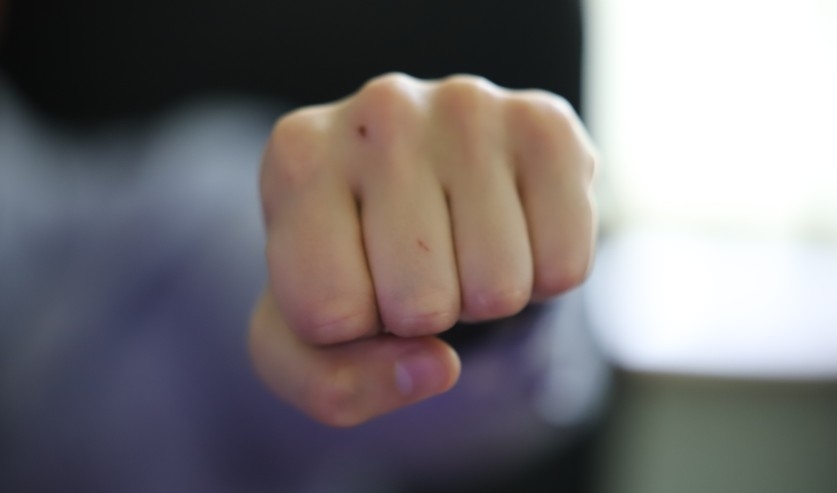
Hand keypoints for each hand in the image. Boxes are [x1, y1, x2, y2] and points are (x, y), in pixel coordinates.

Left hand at [249, 73, 596, 426]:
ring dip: (484, 295)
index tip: (353, 281)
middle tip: (417, 263)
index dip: (350, 330)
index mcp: (298, 158)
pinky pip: (565, 266)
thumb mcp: (306, 340)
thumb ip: (336, 386)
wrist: (423, 180)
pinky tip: (512, 225)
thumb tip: (439, 366)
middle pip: (420, 305)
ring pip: (499, 289)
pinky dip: (543, 277)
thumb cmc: (354, 262)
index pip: (329, 313)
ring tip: (461, 240)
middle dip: (423, 314)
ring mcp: (469, 108)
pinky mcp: (546, 124)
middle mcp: (380, 111)